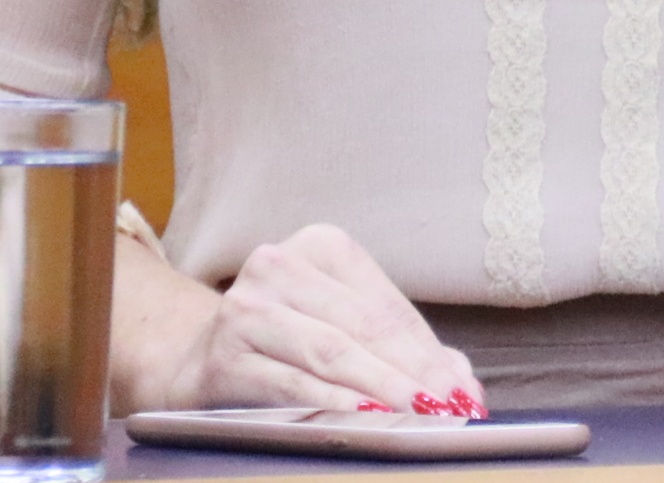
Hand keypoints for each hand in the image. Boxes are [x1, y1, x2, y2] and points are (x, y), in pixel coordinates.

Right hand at [113, 222, 480, 417]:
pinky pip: (291, 383)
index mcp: (320, 245)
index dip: (429, 352)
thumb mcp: (343, 328)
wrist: (196, 361)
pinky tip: (365, 418)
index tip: (463, 392)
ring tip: (418, 417)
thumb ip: (406, 350)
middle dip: (414, 373)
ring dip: (382, 388)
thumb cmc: (288, 343)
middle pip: (364, 327)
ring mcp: (247, 307)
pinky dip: (333, 403)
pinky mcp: (225, 353)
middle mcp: (280, 264)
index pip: (387, 306)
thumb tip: (466, 385)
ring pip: (331, 352)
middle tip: (449, 409)